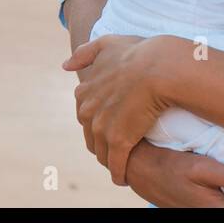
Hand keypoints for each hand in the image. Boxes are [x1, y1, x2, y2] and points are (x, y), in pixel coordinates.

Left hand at [63, 33, 173, 185]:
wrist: (158, 68)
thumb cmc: (137, 53)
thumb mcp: (106, 44)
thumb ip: (85, 54)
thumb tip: (65, 65)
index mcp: (84, 93)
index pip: (86, 116)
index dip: (98, 122)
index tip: (109, 126)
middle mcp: (88, 112)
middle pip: (91, 137)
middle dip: (101, 143)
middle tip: (115, 148)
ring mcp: (101, 129)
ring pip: (103, 153)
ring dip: (110, 160)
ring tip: (120, 164)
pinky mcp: (119, 142)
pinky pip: (116, 165)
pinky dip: (119, 174)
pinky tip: (123, 179)